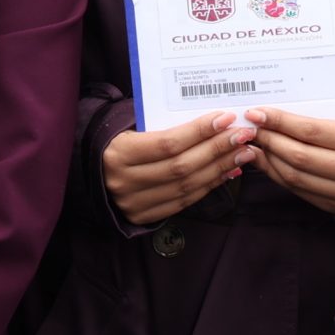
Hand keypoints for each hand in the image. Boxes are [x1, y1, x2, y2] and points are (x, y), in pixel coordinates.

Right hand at [102, 111, 250, 225]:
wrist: (91, 172)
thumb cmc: (116, 139)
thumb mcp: (128, 125)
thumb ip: (162, 124)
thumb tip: (211, 120)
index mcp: (118, 154)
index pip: (167, 144)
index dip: (199, 132)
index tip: (226, 118)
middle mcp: (125, 182)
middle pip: (181, 167)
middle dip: (217, 149)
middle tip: (243, 135)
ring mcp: (135, 203)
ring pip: (187, 186)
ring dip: (219, 168)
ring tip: (242, 152)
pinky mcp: (145, 216)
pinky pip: (184, 201)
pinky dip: (209, 186)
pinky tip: (227, 172)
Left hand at [243, 108, 334, 217]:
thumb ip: (319, 121)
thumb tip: (274, 116)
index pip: (311, 131)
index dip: (279, 122)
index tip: (256, 113)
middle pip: (299, 156)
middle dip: (269, 140)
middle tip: (250, 128)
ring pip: (295, 177)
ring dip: (269, 159)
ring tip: (255, 144)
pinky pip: (299, 191)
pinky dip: (278, 175)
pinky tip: (267, 162)